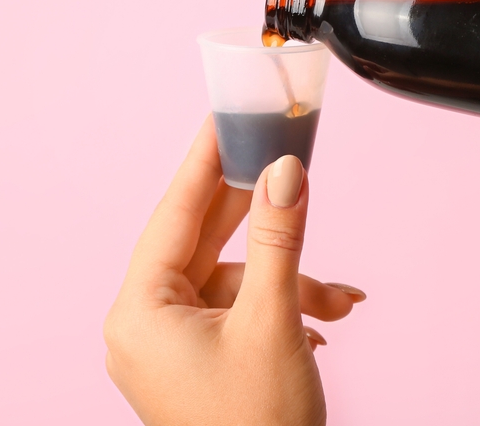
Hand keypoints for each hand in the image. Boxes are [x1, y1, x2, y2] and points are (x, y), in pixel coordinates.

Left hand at [104, 118, 365, 425]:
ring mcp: (173, 347)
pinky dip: (282, 307)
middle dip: (260, 219)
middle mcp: (147, 326)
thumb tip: (284, 171)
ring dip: (290, 281)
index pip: (175, 213)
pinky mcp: (200, 362)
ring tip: (338, 300)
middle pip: (204, 243)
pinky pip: (240, 311)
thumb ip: (277, 238)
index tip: (224, 117)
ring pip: (234, 281)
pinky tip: (321, 321)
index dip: (205, 161)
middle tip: (286, 166)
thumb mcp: (273, 320)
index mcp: (141, 313)